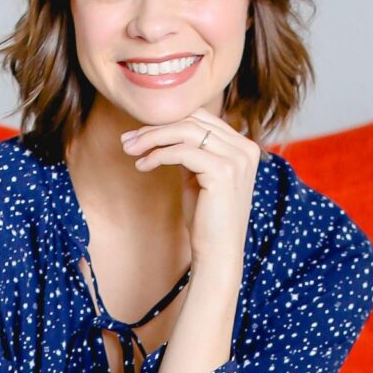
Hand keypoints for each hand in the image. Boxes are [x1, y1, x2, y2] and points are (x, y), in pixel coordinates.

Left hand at [120, 107, 260, 265]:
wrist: (218, 254)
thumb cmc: (206, 218)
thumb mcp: (199, 175)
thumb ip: (190, 150)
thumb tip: (160, 128)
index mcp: (244, 147)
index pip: (201, 117)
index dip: (168, 120)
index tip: (138, 132)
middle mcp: (245, 148)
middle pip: (192, 120)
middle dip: (156, 127)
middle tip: (127, 140)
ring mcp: (237, 159)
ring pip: (185, 131)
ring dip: (151, 138)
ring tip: (130, 150)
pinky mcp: (223, 171)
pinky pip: (181, 151)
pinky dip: (157, 155)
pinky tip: (142, 165)